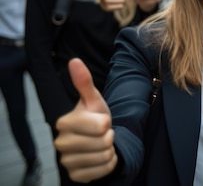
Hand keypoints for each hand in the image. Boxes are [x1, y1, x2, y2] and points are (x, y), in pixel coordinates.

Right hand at [54, 58, 117, 182]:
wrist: (96, 142)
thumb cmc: (95, 119)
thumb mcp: (94, 101)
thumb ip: (84, 82)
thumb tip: (75, 61)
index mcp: (64, 123)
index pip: (101, 125)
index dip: (107, 122)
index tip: (101, 121)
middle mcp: (61, 143)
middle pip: (104, 141)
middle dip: (109, 137)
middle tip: (101, 134)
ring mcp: (67, 161)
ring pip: (105, 156)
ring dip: (109, 150)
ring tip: (101, 145)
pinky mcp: (76, 176)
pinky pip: (104, 169)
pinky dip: (108, 163)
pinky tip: (100, 157)